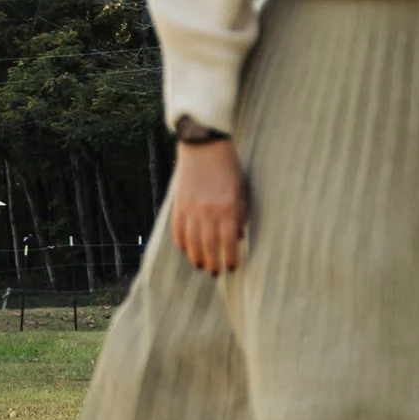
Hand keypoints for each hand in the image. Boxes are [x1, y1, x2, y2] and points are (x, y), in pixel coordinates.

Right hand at [172, 136, 246, 274]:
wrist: (204, 145)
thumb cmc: (227, 167)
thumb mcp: (240, 190)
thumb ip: (239, 215)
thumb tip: (237, 238)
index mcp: (227, 208)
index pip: (229, 242)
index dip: (230, 258)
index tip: (232, 267)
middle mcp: (208, 211)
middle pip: (209, 246)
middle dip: (212, 263)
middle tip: (215, 273)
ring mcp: (191, 208)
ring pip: (191, 242)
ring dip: (196, 257)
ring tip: (200, 266)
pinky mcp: (178, 204)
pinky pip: (178, 229)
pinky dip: (181, 242)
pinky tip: (186, 250)